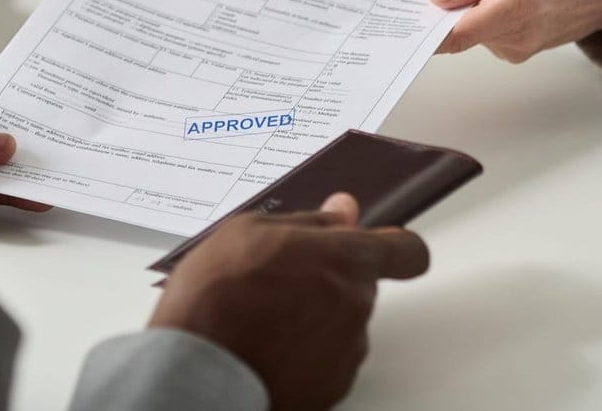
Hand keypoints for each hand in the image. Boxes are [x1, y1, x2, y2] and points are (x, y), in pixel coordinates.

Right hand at [149, 193, 428, 410]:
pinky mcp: (331, 389)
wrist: (196, 371)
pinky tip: (267, 348)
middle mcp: (356, 306)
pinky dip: (305, 355)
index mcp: (345, 260)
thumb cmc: (215, 299)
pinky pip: (327, 361)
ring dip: (316, 319)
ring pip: (342, 325)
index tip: (386, 247)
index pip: (406, 251)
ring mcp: (345, 352)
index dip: (396, 248)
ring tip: (264, 319)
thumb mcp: (250, 231)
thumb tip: (341, 212)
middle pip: (361, 286)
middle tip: (282, 282)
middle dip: (330, 281)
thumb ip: (308, 221)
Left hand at [429, 0, 601, 62]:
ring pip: (473, 29)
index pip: (455, 34)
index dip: (424, 27)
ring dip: (471, 4)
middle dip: (448, 4)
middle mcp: (517, 38)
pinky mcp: (522, 49)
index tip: (401, 16)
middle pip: (459, 29)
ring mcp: (521, 48)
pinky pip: (489, 31)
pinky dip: (485, 11)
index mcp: (518, 8)